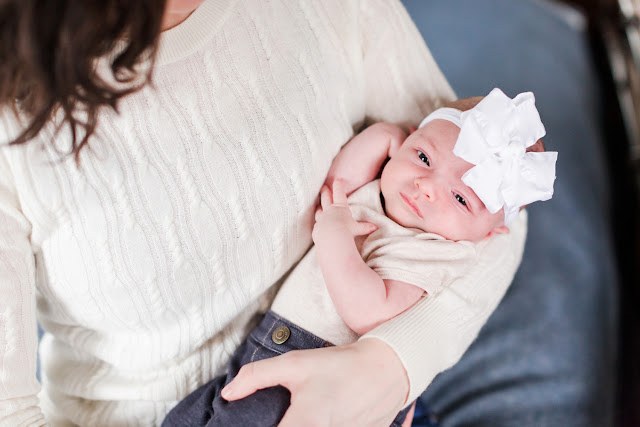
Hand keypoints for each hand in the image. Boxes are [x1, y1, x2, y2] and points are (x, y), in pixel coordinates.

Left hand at [220, 338, 409, 426]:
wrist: (387, 371)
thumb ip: (256, 377)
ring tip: (299, 414)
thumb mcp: (295, 364)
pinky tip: (320, 418)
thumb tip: (228, 394)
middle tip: (281, 415)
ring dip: (297, 426)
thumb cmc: (341, 367)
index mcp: (304, 426)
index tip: (247, 422)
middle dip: (282, 424)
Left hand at [312, 179, 376, 245]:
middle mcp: (330, 211)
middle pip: (326, 198)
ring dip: (319, 207)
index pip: (339, 193)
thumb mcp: (357, 229)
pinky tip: (319, 224)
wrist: (331, 238)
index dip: (338, 185)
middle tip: (323, 187)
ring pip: (319, 210)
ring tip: (318, 206)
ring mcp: (322, 218)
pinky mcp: (317, 227)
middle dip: (325, 192)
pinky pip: (317, 223)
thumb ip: (365, 227)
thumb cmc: (346, 231)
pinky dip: (318, 222)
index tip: (337, 179)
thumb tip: (375, 227)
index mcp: (340, 208)